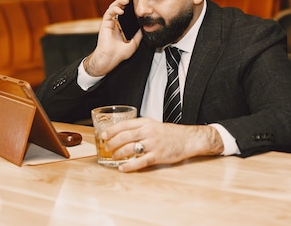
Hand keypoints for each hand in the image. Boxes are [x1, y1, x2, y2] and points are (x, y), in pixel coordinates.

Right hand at [83, 0, 141, 75]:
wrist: (111, 58)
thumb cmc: (121, 52)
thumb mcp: (135, 42)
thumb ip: (139, 33)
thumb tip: (145, 26)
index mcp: (123, 25)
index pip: (127, 11)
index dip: (131, 4)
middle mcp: (116, 22)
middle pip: (120, 6)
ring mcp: (110, 22)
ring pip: (114, 7)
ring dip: (119, 2)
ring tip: (126, 0)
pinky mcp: (105, 23)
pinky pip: (109, 13)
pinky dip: (114, 9)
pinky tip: (120, 10)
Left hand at [100, 118, 223, 172]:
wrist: (187, 139)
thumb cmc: (169, 133)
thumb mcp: (153, 124)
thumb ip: (139, 127)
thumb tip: (121, 133)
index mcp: (146, 122)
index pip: (125, 124)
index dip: (112, 130)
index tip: (103, 135)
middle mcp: (148, 132)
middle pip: (125, 136)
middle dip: (112, 143)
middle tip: (106, 147)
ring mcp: (153, 144)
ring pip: (130, 148)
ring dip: (119, 153)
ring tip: (113, 157)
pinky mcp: (157, 156)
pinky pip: (140, 161)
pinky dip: (129, 166)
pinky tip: (122, 168)